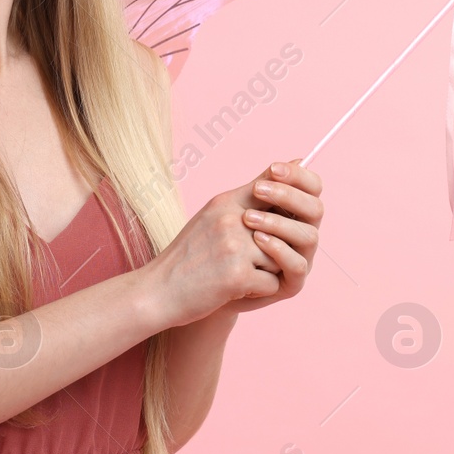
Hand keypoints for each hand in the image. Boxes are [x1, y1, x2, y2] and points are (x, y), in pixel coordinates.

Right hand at [138, 158, 323, 328]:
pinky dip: (256, 292)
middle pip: (282, 230)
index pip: (270, 188)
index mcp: (224, 203)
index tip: (269, 227)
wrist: (156, 291)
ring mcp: (234, 247)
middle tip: (239, 260)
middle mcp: (230, 220)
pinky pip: (272, 284)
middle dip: (270, 250)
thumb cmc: (187, 256)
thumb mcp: (212, 217)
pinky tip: (231, 289)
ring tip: (233, 274)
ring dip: (263, 273)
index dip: (280, 206)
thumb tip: (296, 162)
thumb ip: (250, 197)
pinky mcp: (238, 276)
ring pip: (280, 259)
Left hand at [218, 158, 322, 317]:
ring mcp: (300, 259)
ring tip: (248, 218)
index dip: (298, 176)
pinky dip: (279, 249)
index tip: (273, 168)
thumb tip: (295, 159)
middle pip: (315, 209)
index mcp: (294, 213)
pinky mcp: (292, 283)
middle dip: (287, 196)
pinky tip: (257, 239)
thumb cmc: (220, 242)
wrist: (203, 282)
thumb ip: (261, 187)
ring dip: (278, 223)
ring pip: (309, 236)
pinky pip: (298, 265)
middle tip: (257, 190)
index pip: (311, 189)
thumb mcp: (236, 209)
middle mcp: (302, 234)